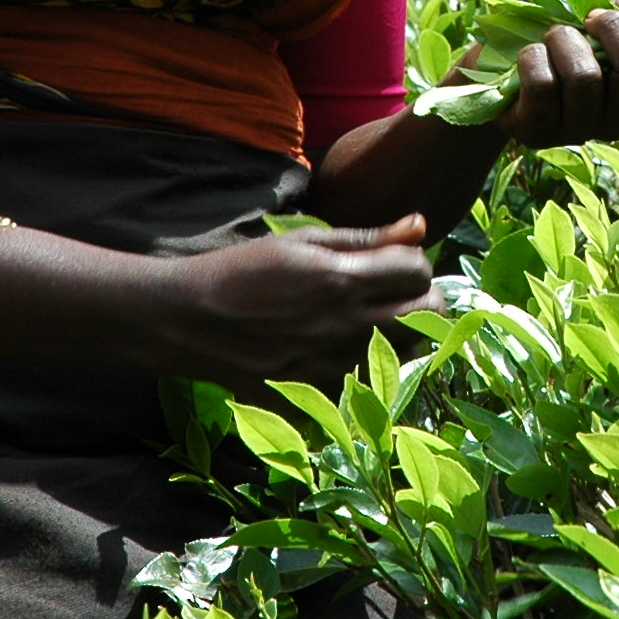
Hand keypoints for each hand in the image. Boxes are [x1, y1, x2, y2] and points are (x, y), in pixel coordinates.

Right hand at [150, 215, 435, 387]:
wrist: (190, 321)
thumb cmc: (244, 270)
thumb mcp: (302, 242)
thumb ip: (366, 238)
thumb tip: (420, 224)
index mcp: (342, 280)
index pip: (418, 270)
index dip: (413, 261)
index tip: (393, 261)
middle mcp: (346, 326)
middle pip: (427, 314)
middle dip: (422, 296)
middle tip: (395, 290)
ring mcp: (336, 365)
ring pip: (407, 350)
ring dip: (401, 331)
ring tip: (368, 316)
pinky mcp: (321, 393)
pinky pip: (371, 379)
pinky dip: (368, 361)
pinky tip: (341, 345)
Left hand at [497, 0, 618, 148]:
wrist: (502, 68)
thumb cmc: (565, 43)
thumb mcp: (602, 19)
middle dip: (614, 29)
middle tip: (590, 15)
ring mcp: (581, 131)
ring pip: (585, 78)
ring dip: (565, 40)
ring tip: (553, 36)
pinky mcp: (540, 134)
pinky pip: (543, 86)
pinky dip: (533, 57)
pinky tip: (530, 56)